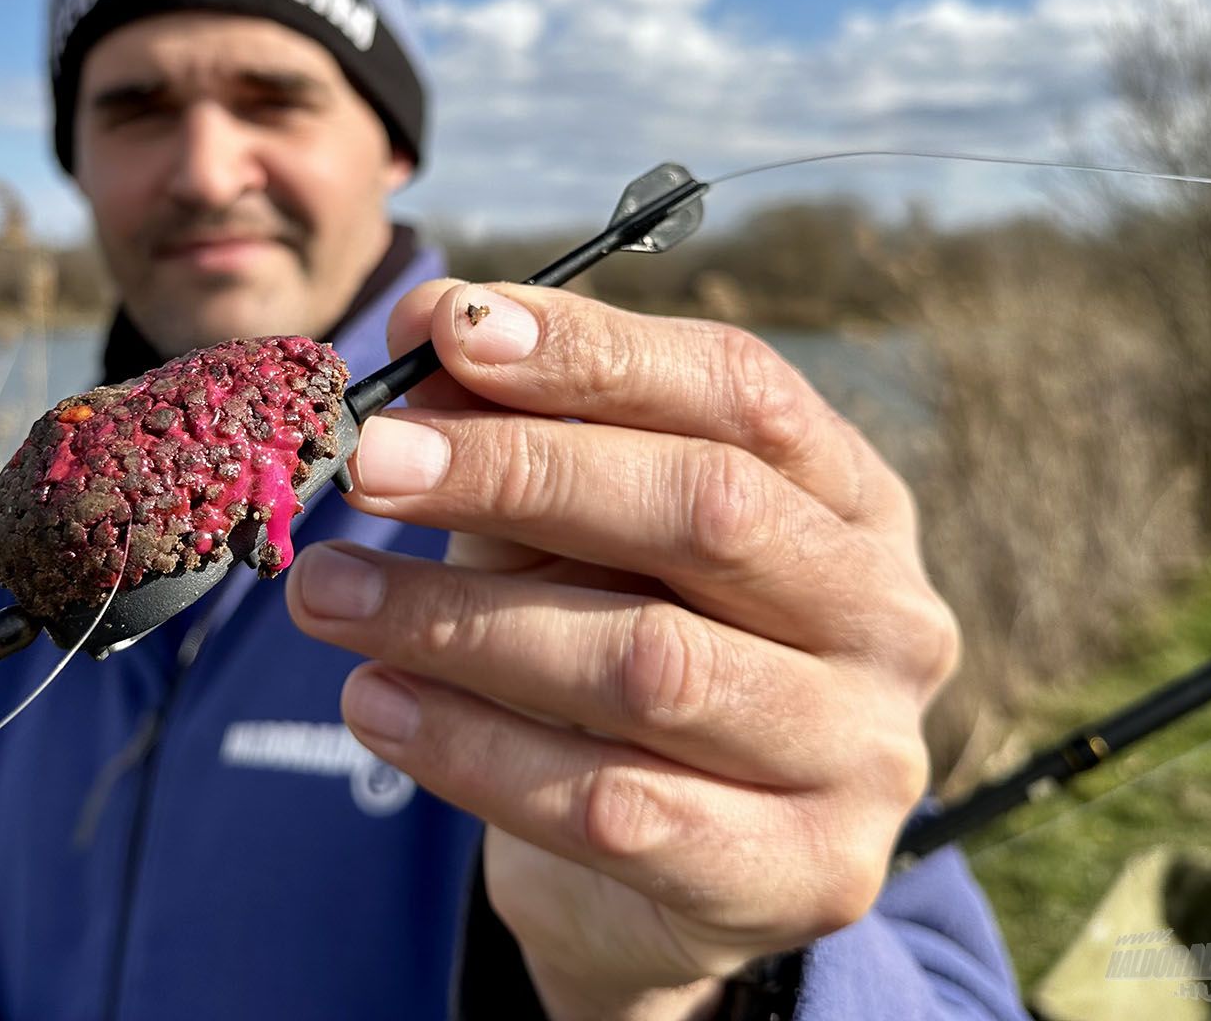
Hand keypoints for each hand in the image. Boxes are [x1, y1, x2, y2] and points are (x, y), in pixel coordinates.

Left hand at [285, 281, 960, 1020]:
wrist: (661, 887)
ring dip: (462, 620)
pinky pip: (616, 806)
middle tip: (368, 462)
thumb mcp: (569, 532)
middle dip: (519, 472)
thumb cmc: (616, 649)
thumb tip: (424, 322)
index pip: (738, 387)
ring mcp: (860, 754)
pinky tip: (374, 704)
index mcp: (850, 497)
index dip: (592, 351)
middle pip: (708, 509)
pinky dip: (473, 749)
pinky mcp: (800, 876)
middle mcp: (885, 615)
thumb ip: (516, 430)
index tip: (447, 330)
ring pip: (651, 664)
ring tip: (325, 594)